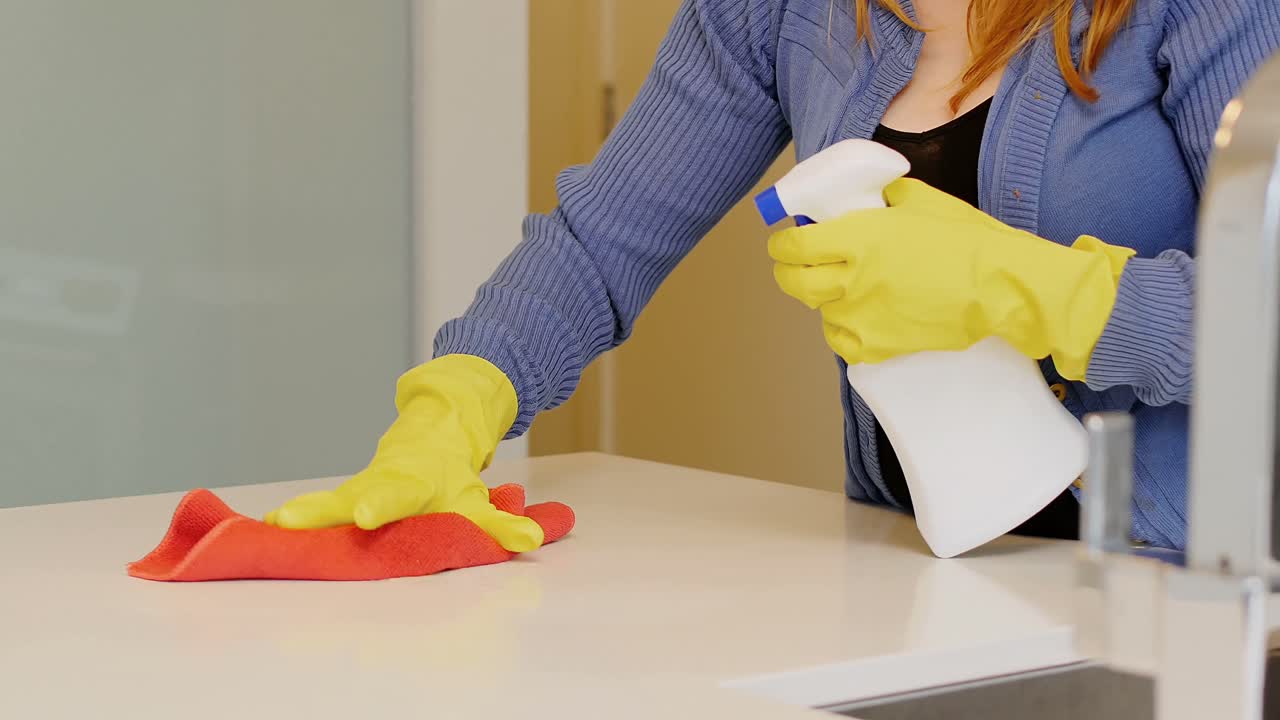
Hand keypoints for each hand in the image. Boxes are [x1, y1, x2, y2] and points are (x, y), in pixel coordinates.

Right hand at [264, 355, 543, 552]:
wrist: (430, 437)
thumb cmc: (450, 480)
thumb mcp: (478, 501)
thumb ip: (502, 522)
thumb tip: (532, 537)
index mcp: (410, 483)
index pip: (395, 494)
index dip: (380, 505)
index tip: (363, 515)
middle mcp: (374, 484)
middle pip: (344, 497)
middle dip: (319, 510)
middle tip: (287, 521)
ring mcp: (352, 492)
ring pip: (322, 504)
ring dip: (295, 518)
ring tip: (262, 528)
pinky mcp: (337, 503)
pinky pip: (312, 516)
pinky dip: (289, 526)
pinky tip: (257, 535)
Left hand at [768, 178, 1134, 379]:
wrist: (999, 285)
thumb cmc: (966, 240)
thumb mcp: (919, 200)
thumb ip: (882, 199)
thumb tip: (864, 197)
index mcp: (859, 237)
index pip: (795, 245)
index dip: (782, 243)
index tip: (784, 241)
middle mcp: (852, 278)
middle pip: (794, 282)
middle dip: (787, 271)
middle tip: (793, 265)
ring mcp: (863, 315)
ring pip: (818, 310)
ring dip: (822, 298)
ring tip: (840, 288)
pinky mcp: (878, 345)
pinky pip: (841, 342)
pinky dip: (842, 330)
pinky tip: (855, 317)